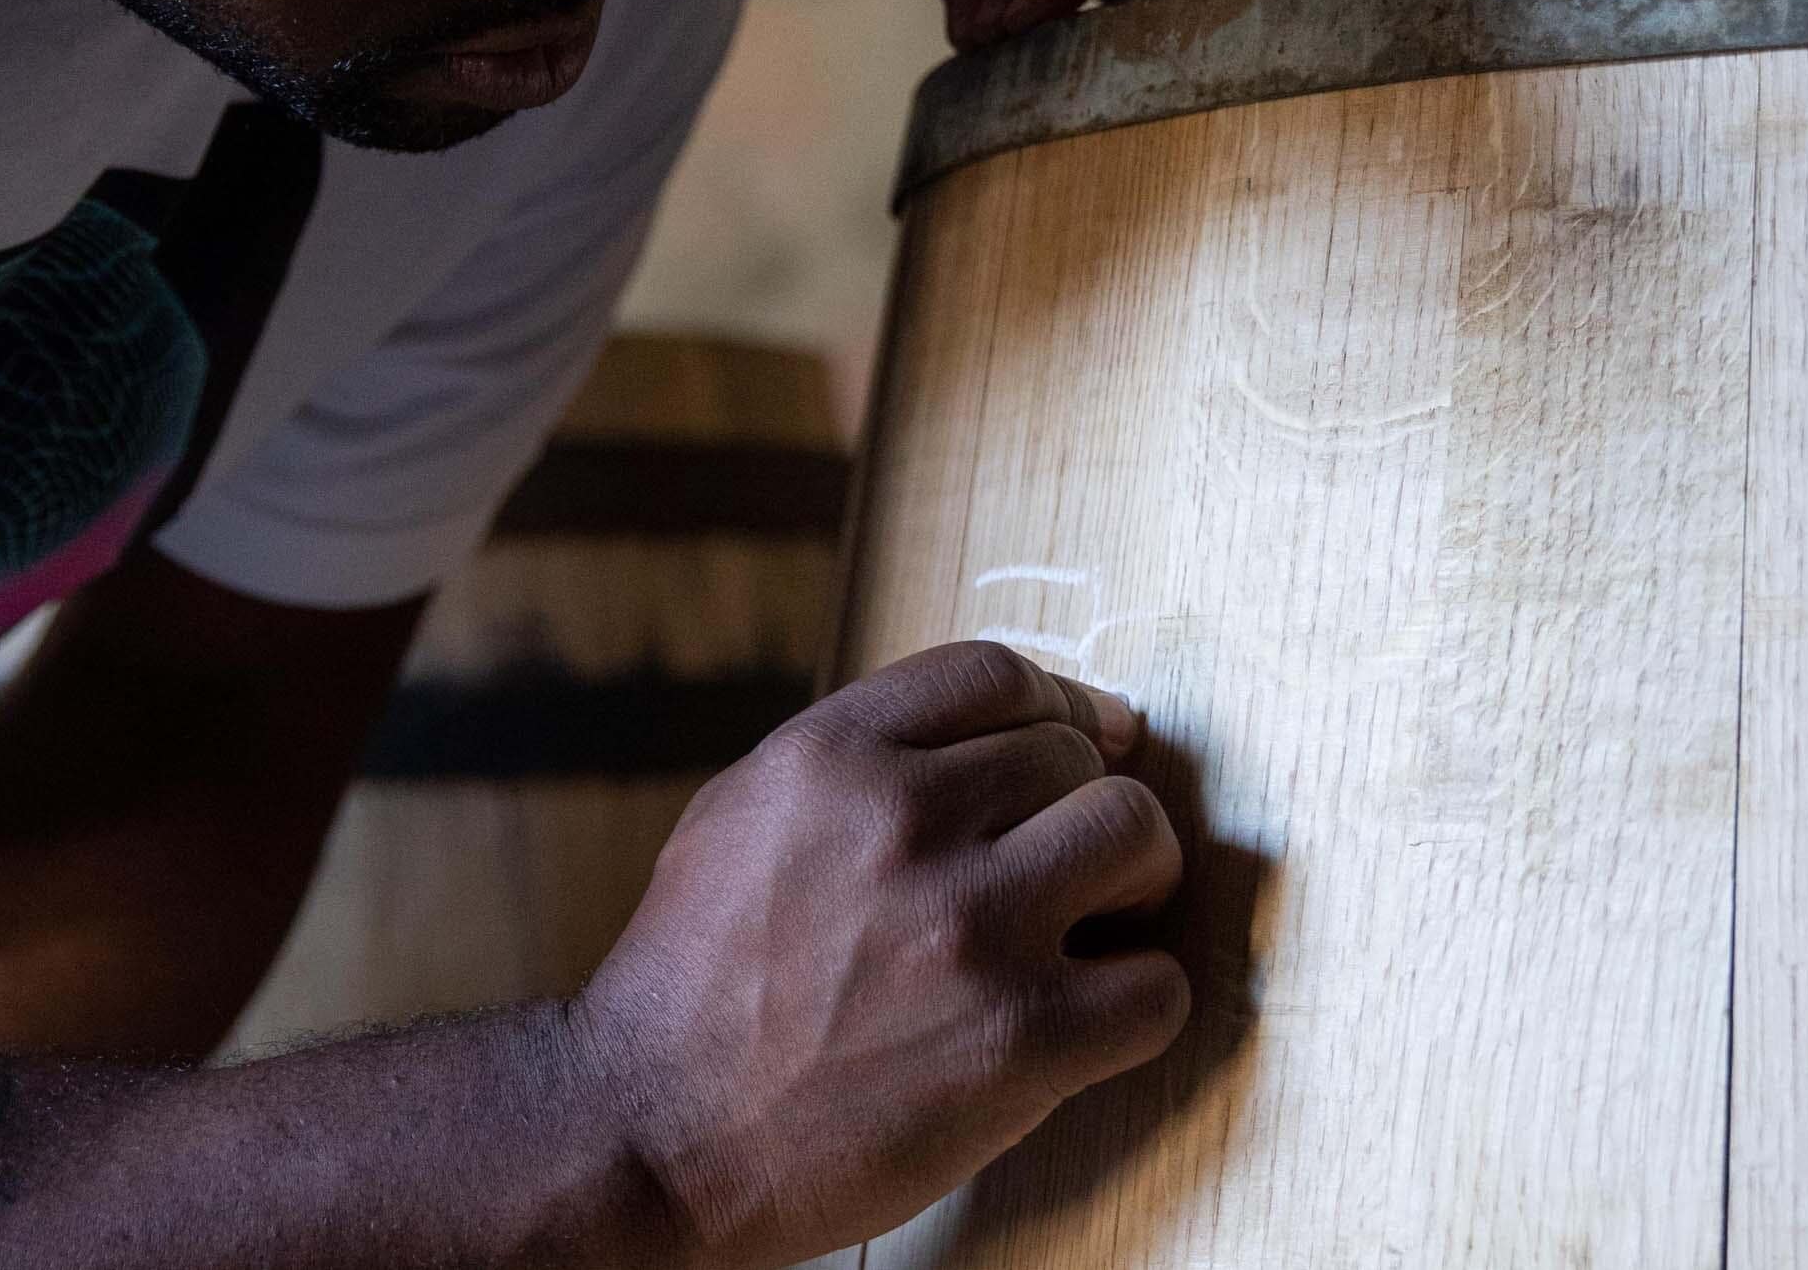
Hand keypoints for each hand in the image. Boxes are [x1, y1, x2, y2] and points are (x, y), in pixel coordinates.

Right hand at [570, 641, 1189, 1268]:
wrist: (651, 1136)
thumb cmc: (694, 985)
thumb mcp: (742, 816)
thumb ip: (856, 761)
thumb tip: (1001, 730)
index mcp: (831, 758)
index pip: (998, 672)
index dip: (1059, 704)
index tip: (1084, 741)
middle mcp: (905, 822)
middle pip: (1074, 755)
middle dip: (1078, 808)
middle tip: (1063, 869)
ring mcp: (971, 927)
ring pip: (1138, 834)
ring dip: (1134, 880)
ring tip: (1098, 925)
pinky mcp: (1023, 1036)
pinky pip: (1157, 985)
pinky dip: (1139, 1002)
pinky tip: (1093, 1019)